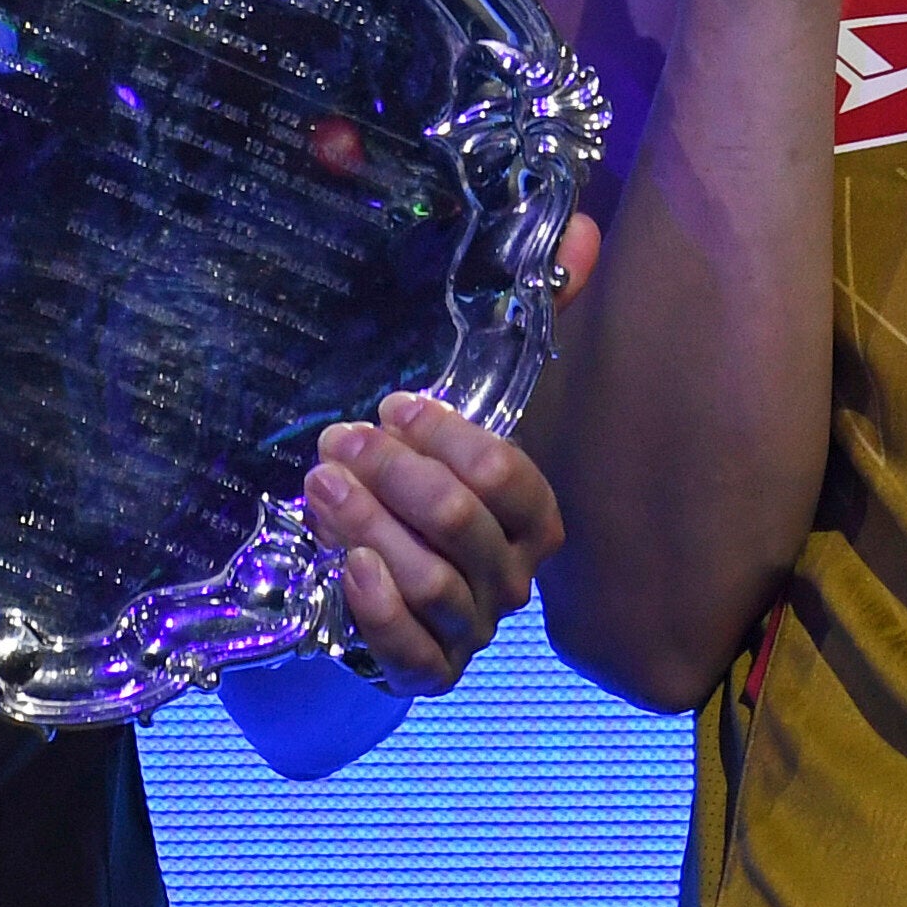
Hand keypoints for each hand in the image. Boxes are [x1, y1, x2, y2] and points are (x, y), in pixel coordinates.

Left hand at [307, 217, 600, 691]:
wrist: (376, 599)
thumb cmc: (426, 495)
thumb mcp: (460, 418)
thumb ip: (533, 325)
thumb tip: (586, 233)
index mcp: (533, 519)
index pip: (508, 477)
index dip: (448, 438)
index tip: (392, 405)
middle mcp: (512, 579)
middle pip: (461, 523)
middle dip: (393, 474)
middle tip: (338, 440)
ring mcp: (472, 631)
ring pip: (433, 580)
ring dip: (368, 524)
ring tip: (320, 483)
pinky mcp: (427, 674)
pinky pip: (413, 652)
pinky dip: (378, 608)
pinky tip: (344, 563)